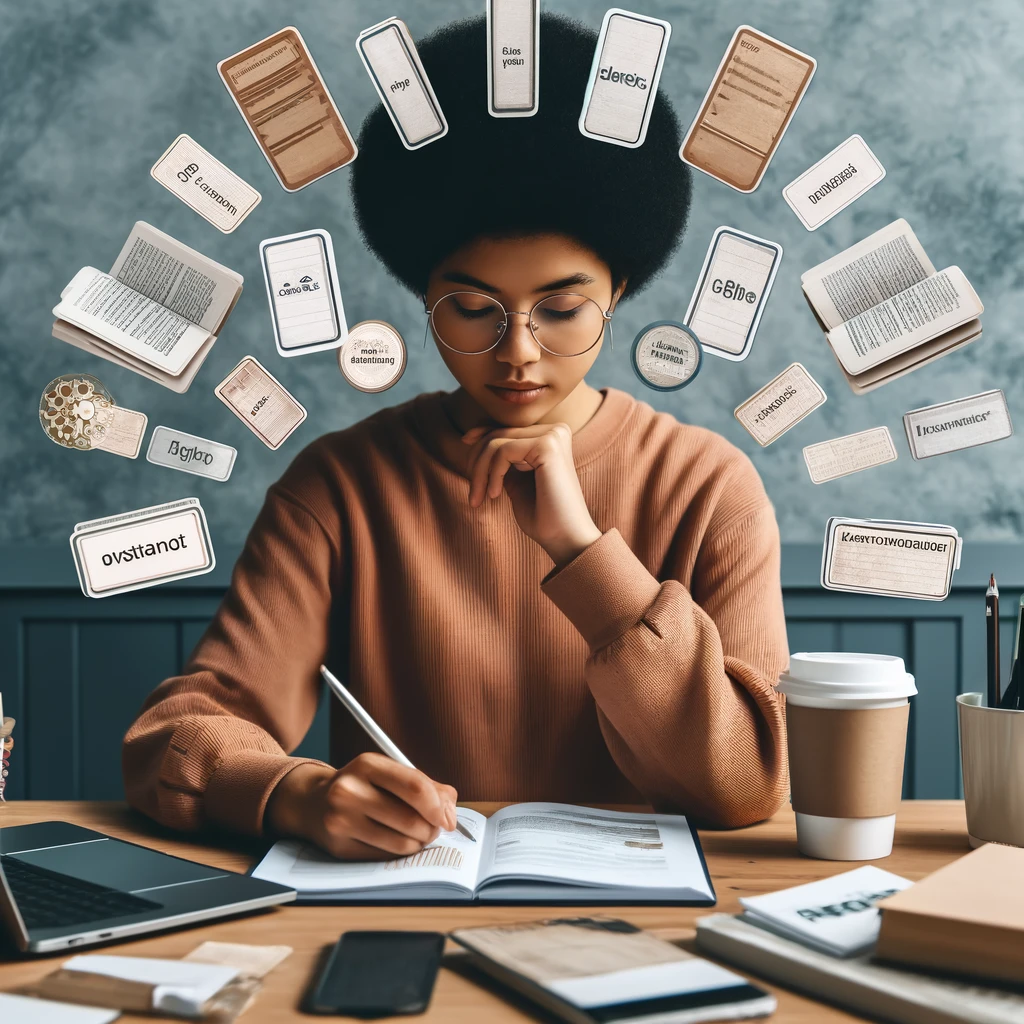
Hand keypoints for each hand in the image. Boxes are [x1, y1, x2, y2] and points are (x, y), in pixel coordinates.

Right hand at [265, 754, 458, 859]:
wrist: (313, 802)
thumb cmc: (363, 786)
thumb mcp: (389, 773)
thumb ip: (427, 786)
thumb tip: (450, 813)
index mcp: (367, 765)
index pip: (415, 786)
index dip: (438, 806)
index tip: (448, 818)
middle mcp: (350, 791)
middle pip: (411, 819)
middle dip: (431, 829)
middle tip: (433, 828)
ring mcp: (341, 820)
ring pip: (401, 843)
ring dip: (418, 843)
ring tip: (416, 835)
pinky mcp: (339, 847)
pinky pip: (386, 857)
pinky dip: (400, 853)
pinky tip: (396, 842)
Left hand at [461, 422, 601, 566]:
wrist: (565, 538)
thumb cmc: (542, 516)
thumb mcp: (517, 481)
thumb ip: (503, 460)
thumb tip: (477, 438)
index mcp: (552, 437)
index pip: (508, 429)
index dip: (482, 434)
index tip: (464, 442)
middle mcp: (556, 431)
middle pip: (499, 434)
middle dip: (477, 464)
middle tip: (473, 495)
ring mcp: (554, 436)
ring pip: (496, 443)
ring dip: (480, 473)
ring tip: (479, 499)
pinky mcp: (548, 445)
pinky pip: (503, 451)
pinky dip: (492, 475)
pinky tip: (495, 495)